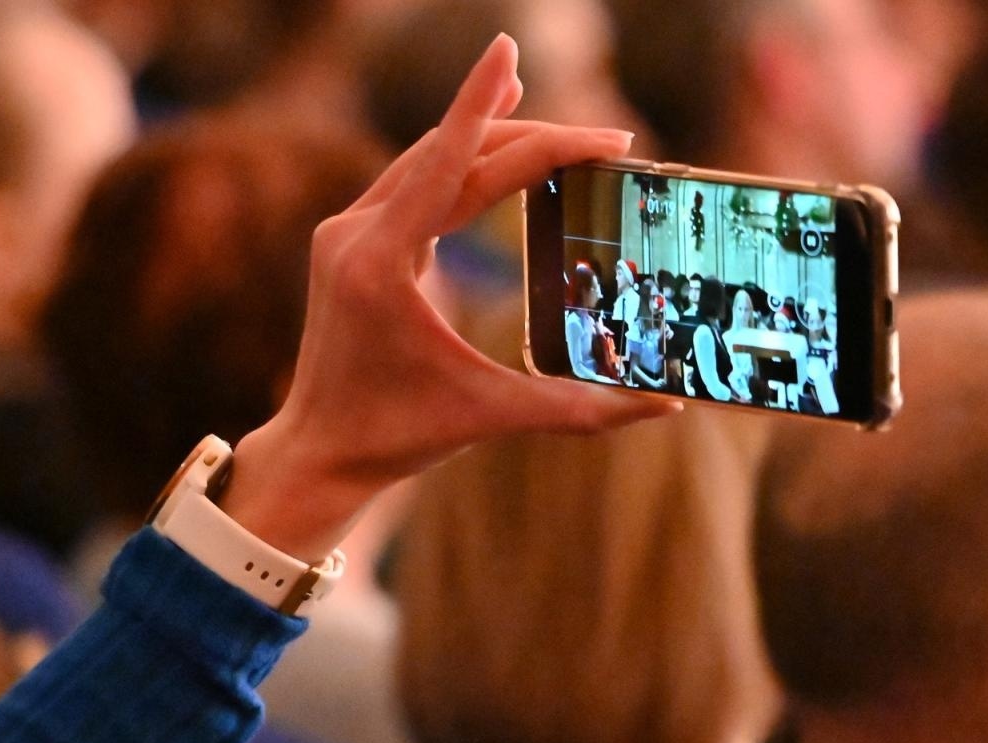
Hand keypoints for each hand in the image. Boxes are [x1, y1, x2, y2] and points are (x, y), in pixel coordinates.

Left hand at [221, 34, 678, 560]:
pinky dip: (452, 159)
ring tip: (547, 110)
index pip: (447, 164)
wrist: (319, 451)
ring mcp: (344, 235)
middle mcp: (353, 236)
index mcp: (378, 265)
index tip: (509, 46)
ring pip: (426, 161)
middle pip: (449, 156)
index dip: (489, 106)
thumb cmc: (398, 437)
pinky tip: (486, 141)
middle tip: (608, 138)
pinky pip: (409, 182)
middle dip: (530, 137)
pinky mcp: (347, 243)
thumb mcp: (492, 418)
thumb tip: (668, 406)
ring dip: (488, 135)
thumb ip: (580, 410)